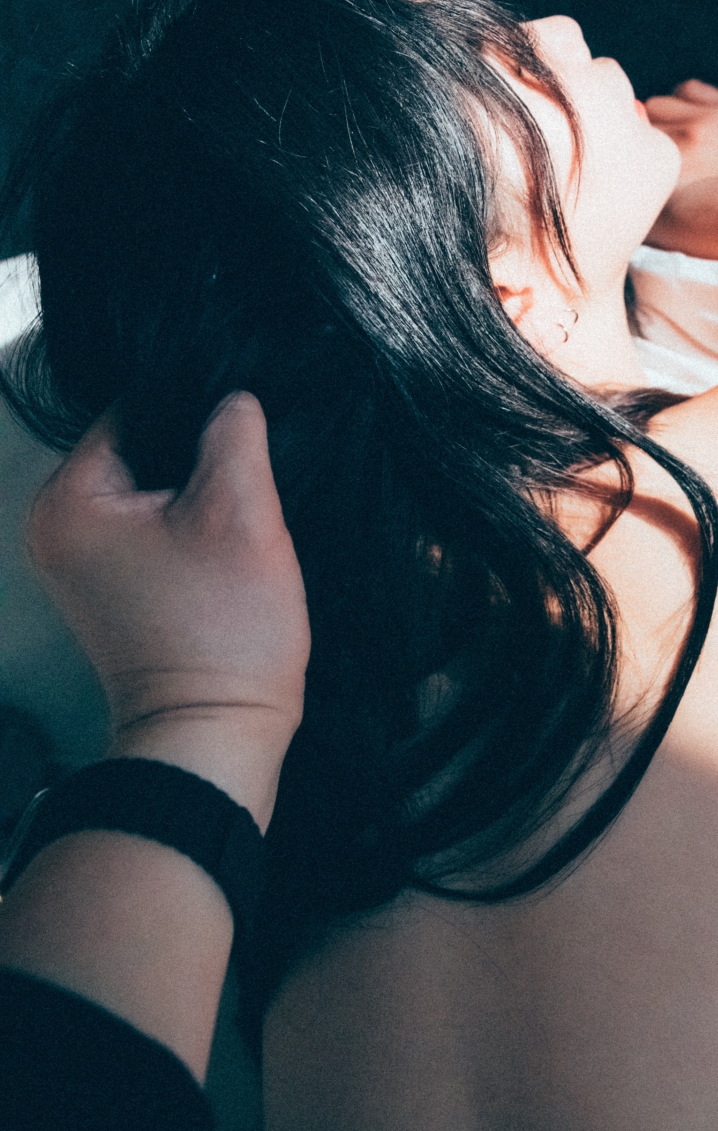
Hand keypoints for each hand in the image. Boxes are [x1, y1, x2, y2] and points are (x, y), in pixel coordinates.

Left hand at [25, 393, 309, 815]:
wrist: (216, 734)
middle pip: (142, 448)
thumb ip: (234, 433)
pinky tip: (225, 546)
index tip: (242, 436)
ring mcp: (81, 561)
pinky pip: (154, 528)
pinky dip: (191, 529)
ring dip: (200, 495)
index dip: (197, 412)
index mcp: (68, 500)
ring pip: (154, 489)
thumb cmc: (223, 632)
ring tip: (238, 520)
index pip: (135, 409)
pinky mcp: (112, 587)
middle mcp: (57, 526)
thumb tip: (233, 396)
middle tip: (247, 484)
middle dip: (198, 457)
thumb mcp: (242, 511)